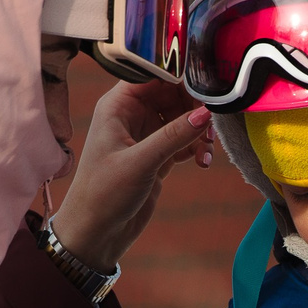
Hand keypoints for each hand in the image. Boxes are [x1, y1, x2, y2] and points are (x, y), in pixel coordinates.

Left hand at [49, 80, 212, 272]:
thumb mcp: (140, 162)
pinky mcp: (157, 156)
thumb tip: (206, 112)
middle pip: (174, 94)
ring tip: (206, 151)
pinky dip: (197, 148)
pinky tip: (202, 162)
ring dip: (199, 131)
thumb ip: (173, 136)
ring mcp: (145, 135)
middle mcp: (132, 115)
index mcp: (118, 105)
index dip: (181, 75)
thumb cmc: (103, 194)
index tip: (208, 82)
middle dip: (196, 106)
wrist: (95, 234)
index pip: (154, 74)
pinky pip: (185, 141)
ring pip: (183, 118)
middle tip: (212, 123)